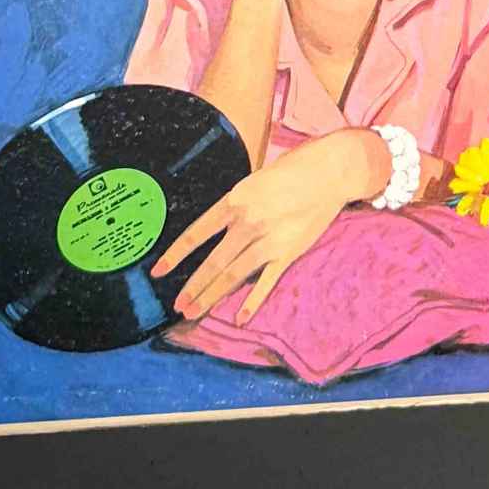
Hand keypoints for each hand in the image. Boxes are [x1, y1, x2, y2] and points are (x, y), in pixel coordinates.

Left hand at [153, 129, 389, 325]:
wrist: (330, 171)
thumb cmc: (293, 169)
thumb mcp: (255, 180)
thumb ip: (237, 205)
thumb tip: (220, 226)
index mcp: (235, 200)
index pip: (197, 233)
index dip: (176, 254)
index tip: (159, 272)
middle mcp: (247, 222)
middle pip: (213, 262)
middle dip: (193, 287)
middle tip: (177, 306)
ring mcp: (268, 240)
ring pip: (232, 276)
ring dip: (211, 297)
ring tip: (193, 312)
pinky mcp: (288, 252)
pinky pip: (265, 282)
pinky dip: (252, 302)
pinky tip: (239, 318)